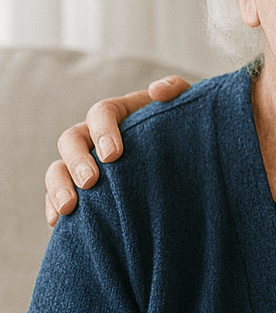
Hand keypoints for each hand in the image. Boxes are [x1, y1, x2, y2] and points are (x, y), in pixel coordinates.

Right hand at [44, 75, 189, 224]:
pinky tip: (57, 222)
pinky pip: (56, 194)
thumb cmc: (182, 129)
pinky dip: (53, 205)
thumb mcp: (186, 105)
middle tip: (91, 182)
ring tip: (68, 207)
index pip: (101, 113)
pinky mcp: (80, 187)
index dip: (103, 131)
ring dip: (58, 186)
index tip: (114, 155)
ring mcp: (83, 162)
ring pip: (58, 168)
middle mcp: (93, 135)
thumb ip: (176, 90)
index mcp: (117, 114)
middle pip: (72, 140)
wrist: (184, 160)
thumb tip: (157, 91)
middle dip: (77, 161)